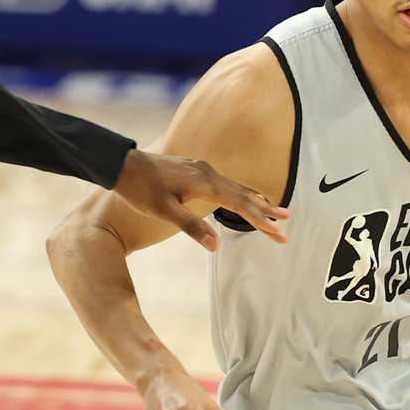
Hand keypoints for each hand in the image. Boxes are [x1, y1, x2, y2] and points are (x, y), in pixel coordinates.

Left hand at [112, 150, 288, 250]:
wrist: (122, 164)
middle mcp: (208, 173)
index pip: (239, 204)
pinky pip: (227, 183)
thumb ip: (191, 226)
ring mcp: (203, 170)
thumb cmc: (140, 189)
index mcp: (203, 183)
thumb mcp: (163, 211)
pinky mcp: (197, 170)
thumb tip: (215, 245)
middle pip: (244, 195)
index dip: (259, 219)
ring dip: (258, 201)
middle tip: (287, 225)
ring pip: (237, 187)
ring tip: (278, 211)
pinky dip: (243, 192)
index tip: (277, 232)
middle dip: (266, 212)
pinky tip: (247, 196)